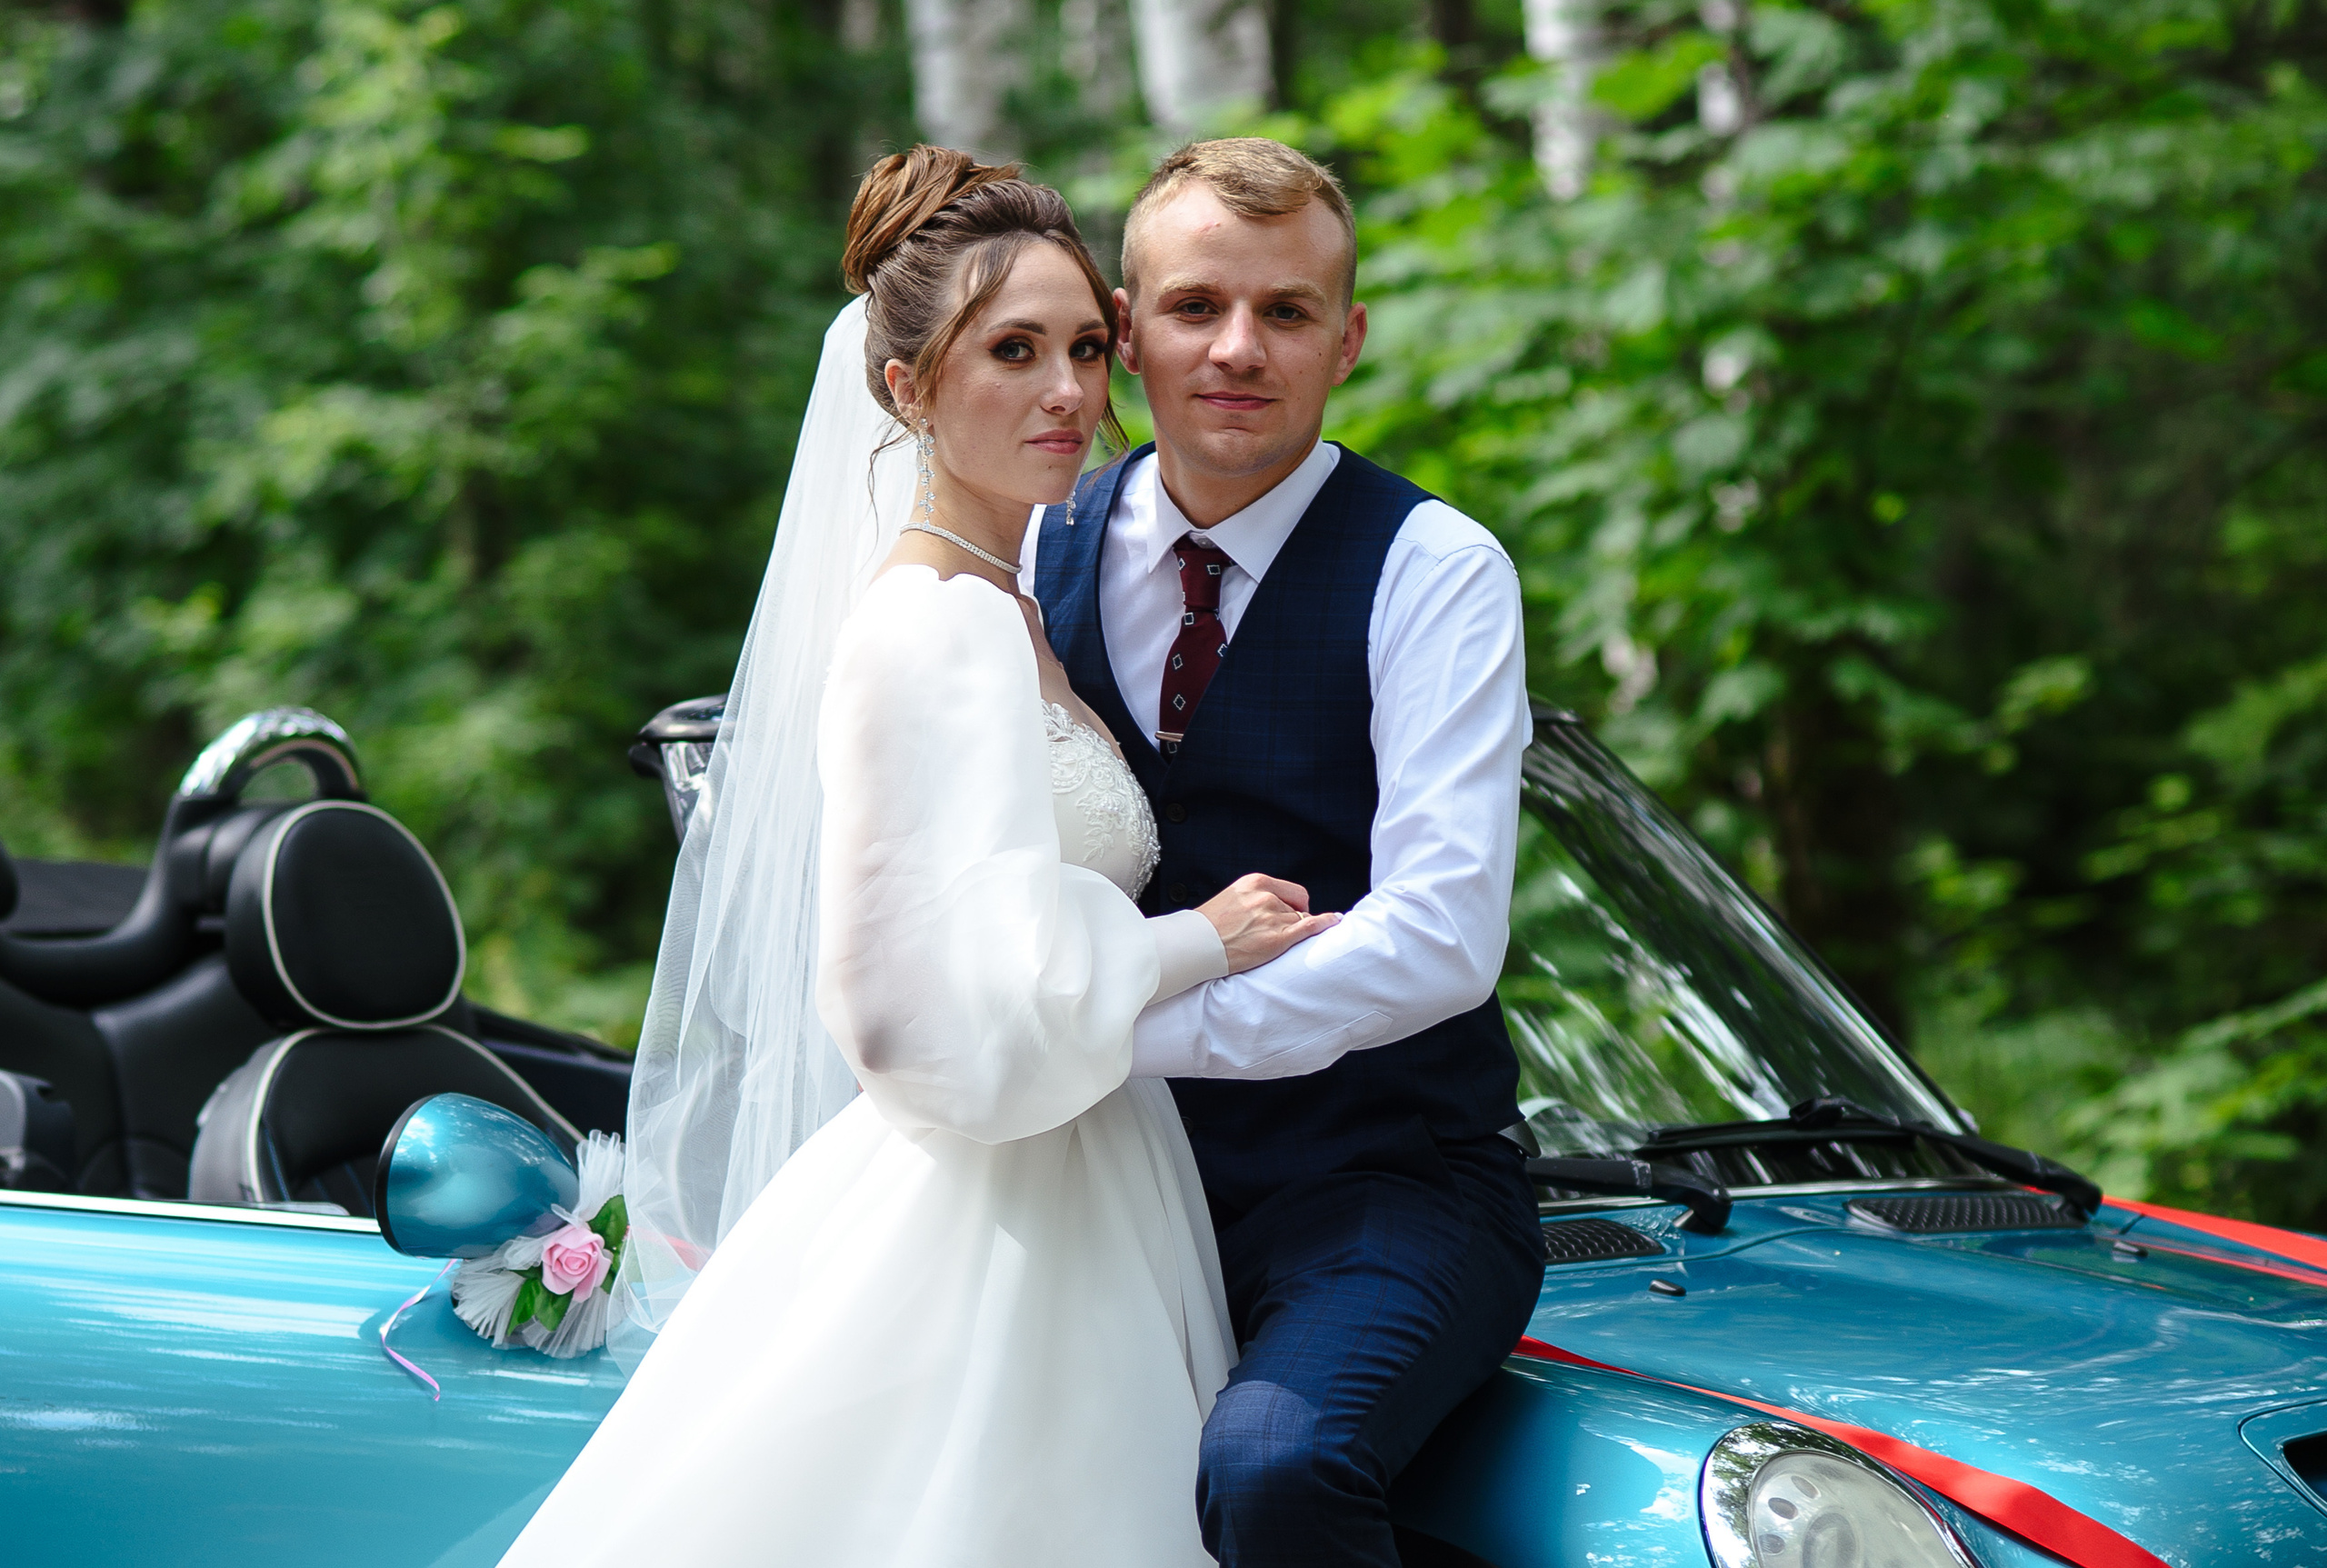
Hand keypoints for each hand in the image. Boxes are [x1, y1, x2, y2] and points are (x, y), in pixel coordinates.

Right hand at [1196, 874, 1339, 973]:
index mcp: (1255, 882)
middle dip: (1291, 921)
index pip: (1291, 891)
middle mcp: (1266, 896)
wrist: (1195, 945)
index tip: (1290, 915)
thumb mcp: (1232, 899)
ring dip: (1292, 933)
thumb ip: (1255, 898)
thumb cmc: (1208, 927)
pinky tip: (1335, 922)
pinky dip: (1326, 923)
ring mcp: (1273, 916)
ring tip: (1272, 944)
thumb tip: (1274, 906)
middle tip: (1273, 936)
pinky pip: (1311, 926)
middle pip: (1297, 908)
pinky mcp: (1278, 938)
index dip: (1292, 905)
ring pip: (1299, 922)